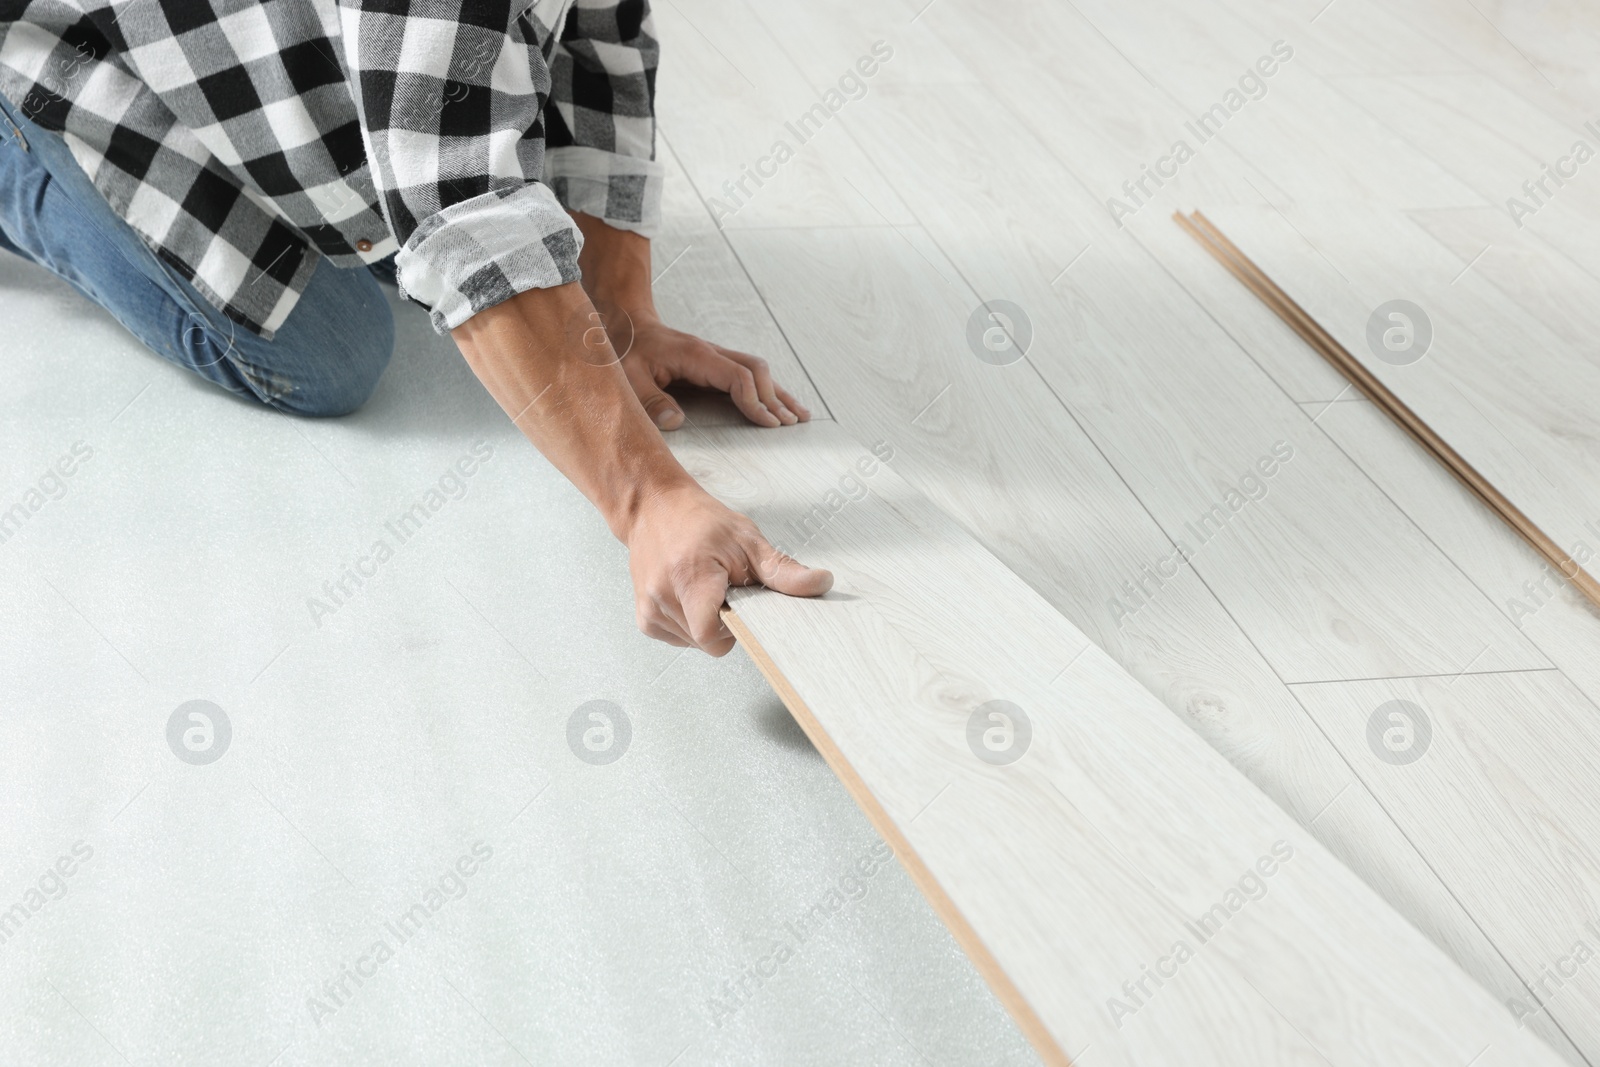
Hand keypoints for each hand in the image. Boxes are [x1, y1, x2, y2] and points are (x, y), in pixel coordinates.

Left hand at [620, 312, 810, 430]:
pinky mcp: (714, 362)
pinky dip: (767, 388)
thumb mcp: (630, 377)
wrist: (626, 324)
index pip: (738, 377)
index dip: (755, 401)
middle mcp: (712, 353)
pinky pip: (748, 373)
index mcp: (696, 356)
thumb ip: (651, 400)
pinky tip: (777, 402)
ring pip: (758, 370)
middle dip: (775, 398)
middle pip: (756, 371)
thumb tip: (676, 422)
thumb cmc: (626, 350)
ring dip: (778, 392)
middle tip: (788, 424)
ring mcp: (715, 356)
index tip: (767, 423)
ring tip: (799, 415)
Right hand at [626, 483, 832, 654]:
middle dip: (724, 621)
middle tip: (725, 588)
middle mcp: (664, 596)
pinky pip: (679, 639)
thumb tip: (821, 583)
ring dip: (708, 622)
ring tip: (706, 588)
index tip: (740, 607)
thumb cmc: (699, 521)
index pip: (711, 635)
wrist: (655, 509)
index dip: (733, 630)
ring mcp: (650, 610)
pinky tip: (691, 596)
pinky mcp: (644, 619)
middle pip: (708, 641)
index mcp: (691, 577)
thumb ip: (783, 570)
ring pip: (695, 642)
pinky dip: (690, 623)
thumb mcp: (748, 540)